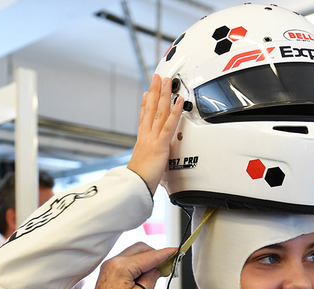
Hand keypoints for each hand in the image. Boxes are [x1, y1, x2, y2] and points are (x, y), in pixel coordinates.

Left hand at [78, 244, 177, 288]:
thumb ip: (151, 278)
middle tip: (168, 264)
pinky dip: (138, 265)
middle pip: (140, 249)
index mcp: (121, 267)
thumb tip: (157, 269)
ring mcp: (109, 267)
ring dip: (147, 260)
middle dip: (155, 254)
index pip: (149, 256)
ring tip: (158, 272)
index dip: (165, 254)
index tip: (175, 251)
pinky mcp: (108, 274)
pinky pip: (126, 262)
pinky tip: (145, 275)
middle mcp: (113, 263)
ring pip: (133, 254)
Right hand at [127, 75, 183, 194]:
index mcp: (141, 141)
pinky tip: (179, 101)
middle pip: (150, 109)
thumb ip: (148, 160)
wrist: (134, 187)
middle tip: (158, 78)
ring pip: (159, 112)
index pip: (143, 118)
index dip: (145, 103)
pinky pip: (169, 125)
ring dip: (164, 95)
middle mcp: (146, 136)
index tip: (146, 93)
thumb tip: (149, 161)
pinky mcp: (160, 145)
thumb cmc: (139, 181)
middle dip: (154, 92)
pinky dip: (175, 112)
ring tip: (167, 81)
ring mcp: (153, 139)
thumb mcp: (143, 166)